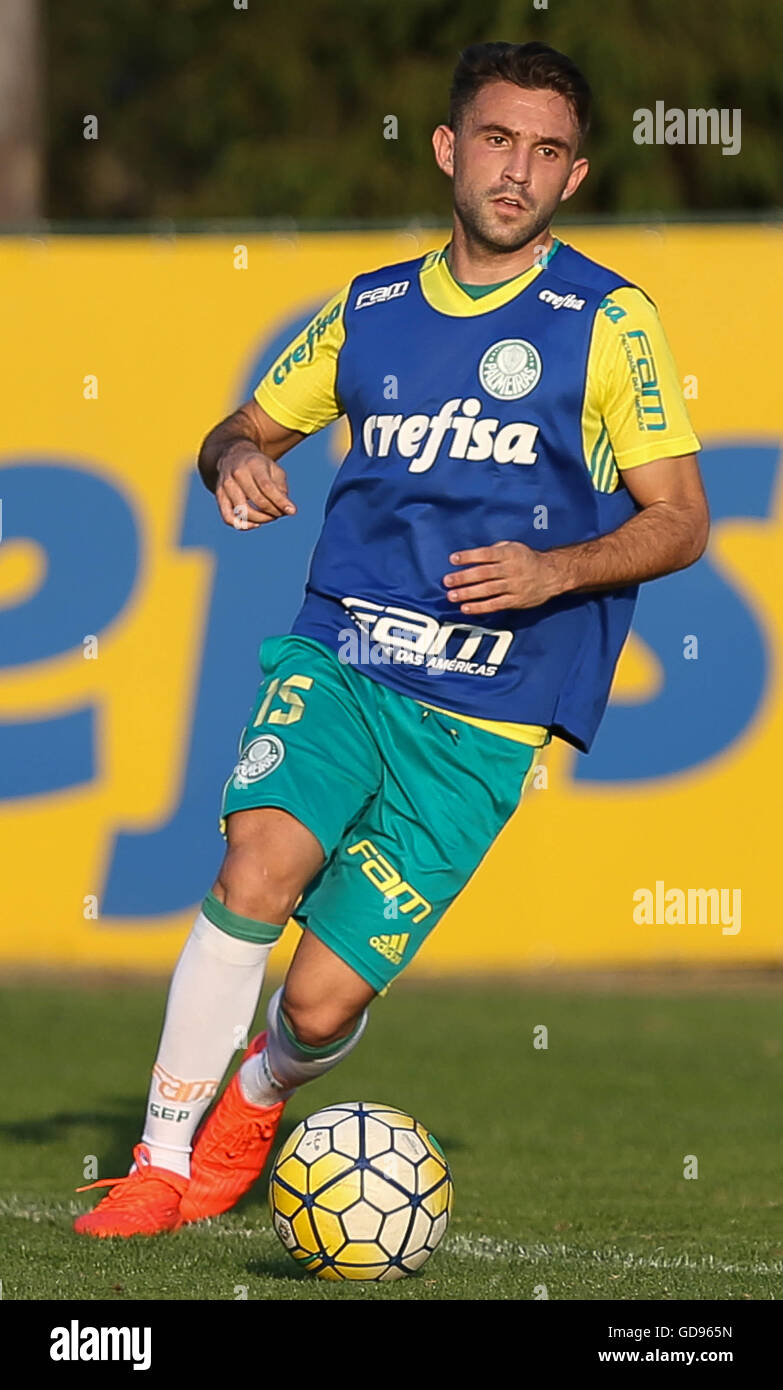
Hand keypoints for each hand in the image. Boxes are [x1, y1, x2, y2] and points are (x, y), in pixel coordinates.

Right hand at [215, 442, 296, 529]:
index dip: (280, 501)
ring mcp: (226, 485)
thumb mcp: (273, 469)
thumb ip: (281, 488)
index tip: (292, 511)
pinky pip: (228, 517)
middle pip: (257, 500)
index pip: (267, 486)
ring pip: (243, 511)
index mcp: (253, 464)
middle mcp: (237, 474)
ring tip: (270, 517)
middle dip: (273, 511)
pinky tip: (255, 524)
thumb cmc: (258, 466)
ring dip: (261, 519)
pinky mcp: (219, 496)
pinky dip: (242, 525)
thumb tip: (285, 509)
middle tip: (280, 513)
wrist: (233, 456)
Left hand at [442, 541, 564, 613]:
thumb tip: (475, 555)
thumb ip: (495, 550)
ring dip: (467, 593)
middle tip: (447, 581)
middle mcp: (511, 570)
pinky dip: (480, 607)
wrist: (552, 575)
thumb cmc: (528, 559)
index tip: (453, 559)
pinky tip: (466, 608)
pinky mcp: (515, 601)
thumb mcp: (514, 547)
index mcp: (509, 554)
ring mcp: (513, 586)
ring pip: (487, 590)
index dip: (469, 556)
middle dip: (463, 577)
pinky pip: (495, 604)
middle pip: (483, 574)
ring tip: (452, 595)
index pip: (486, 554)